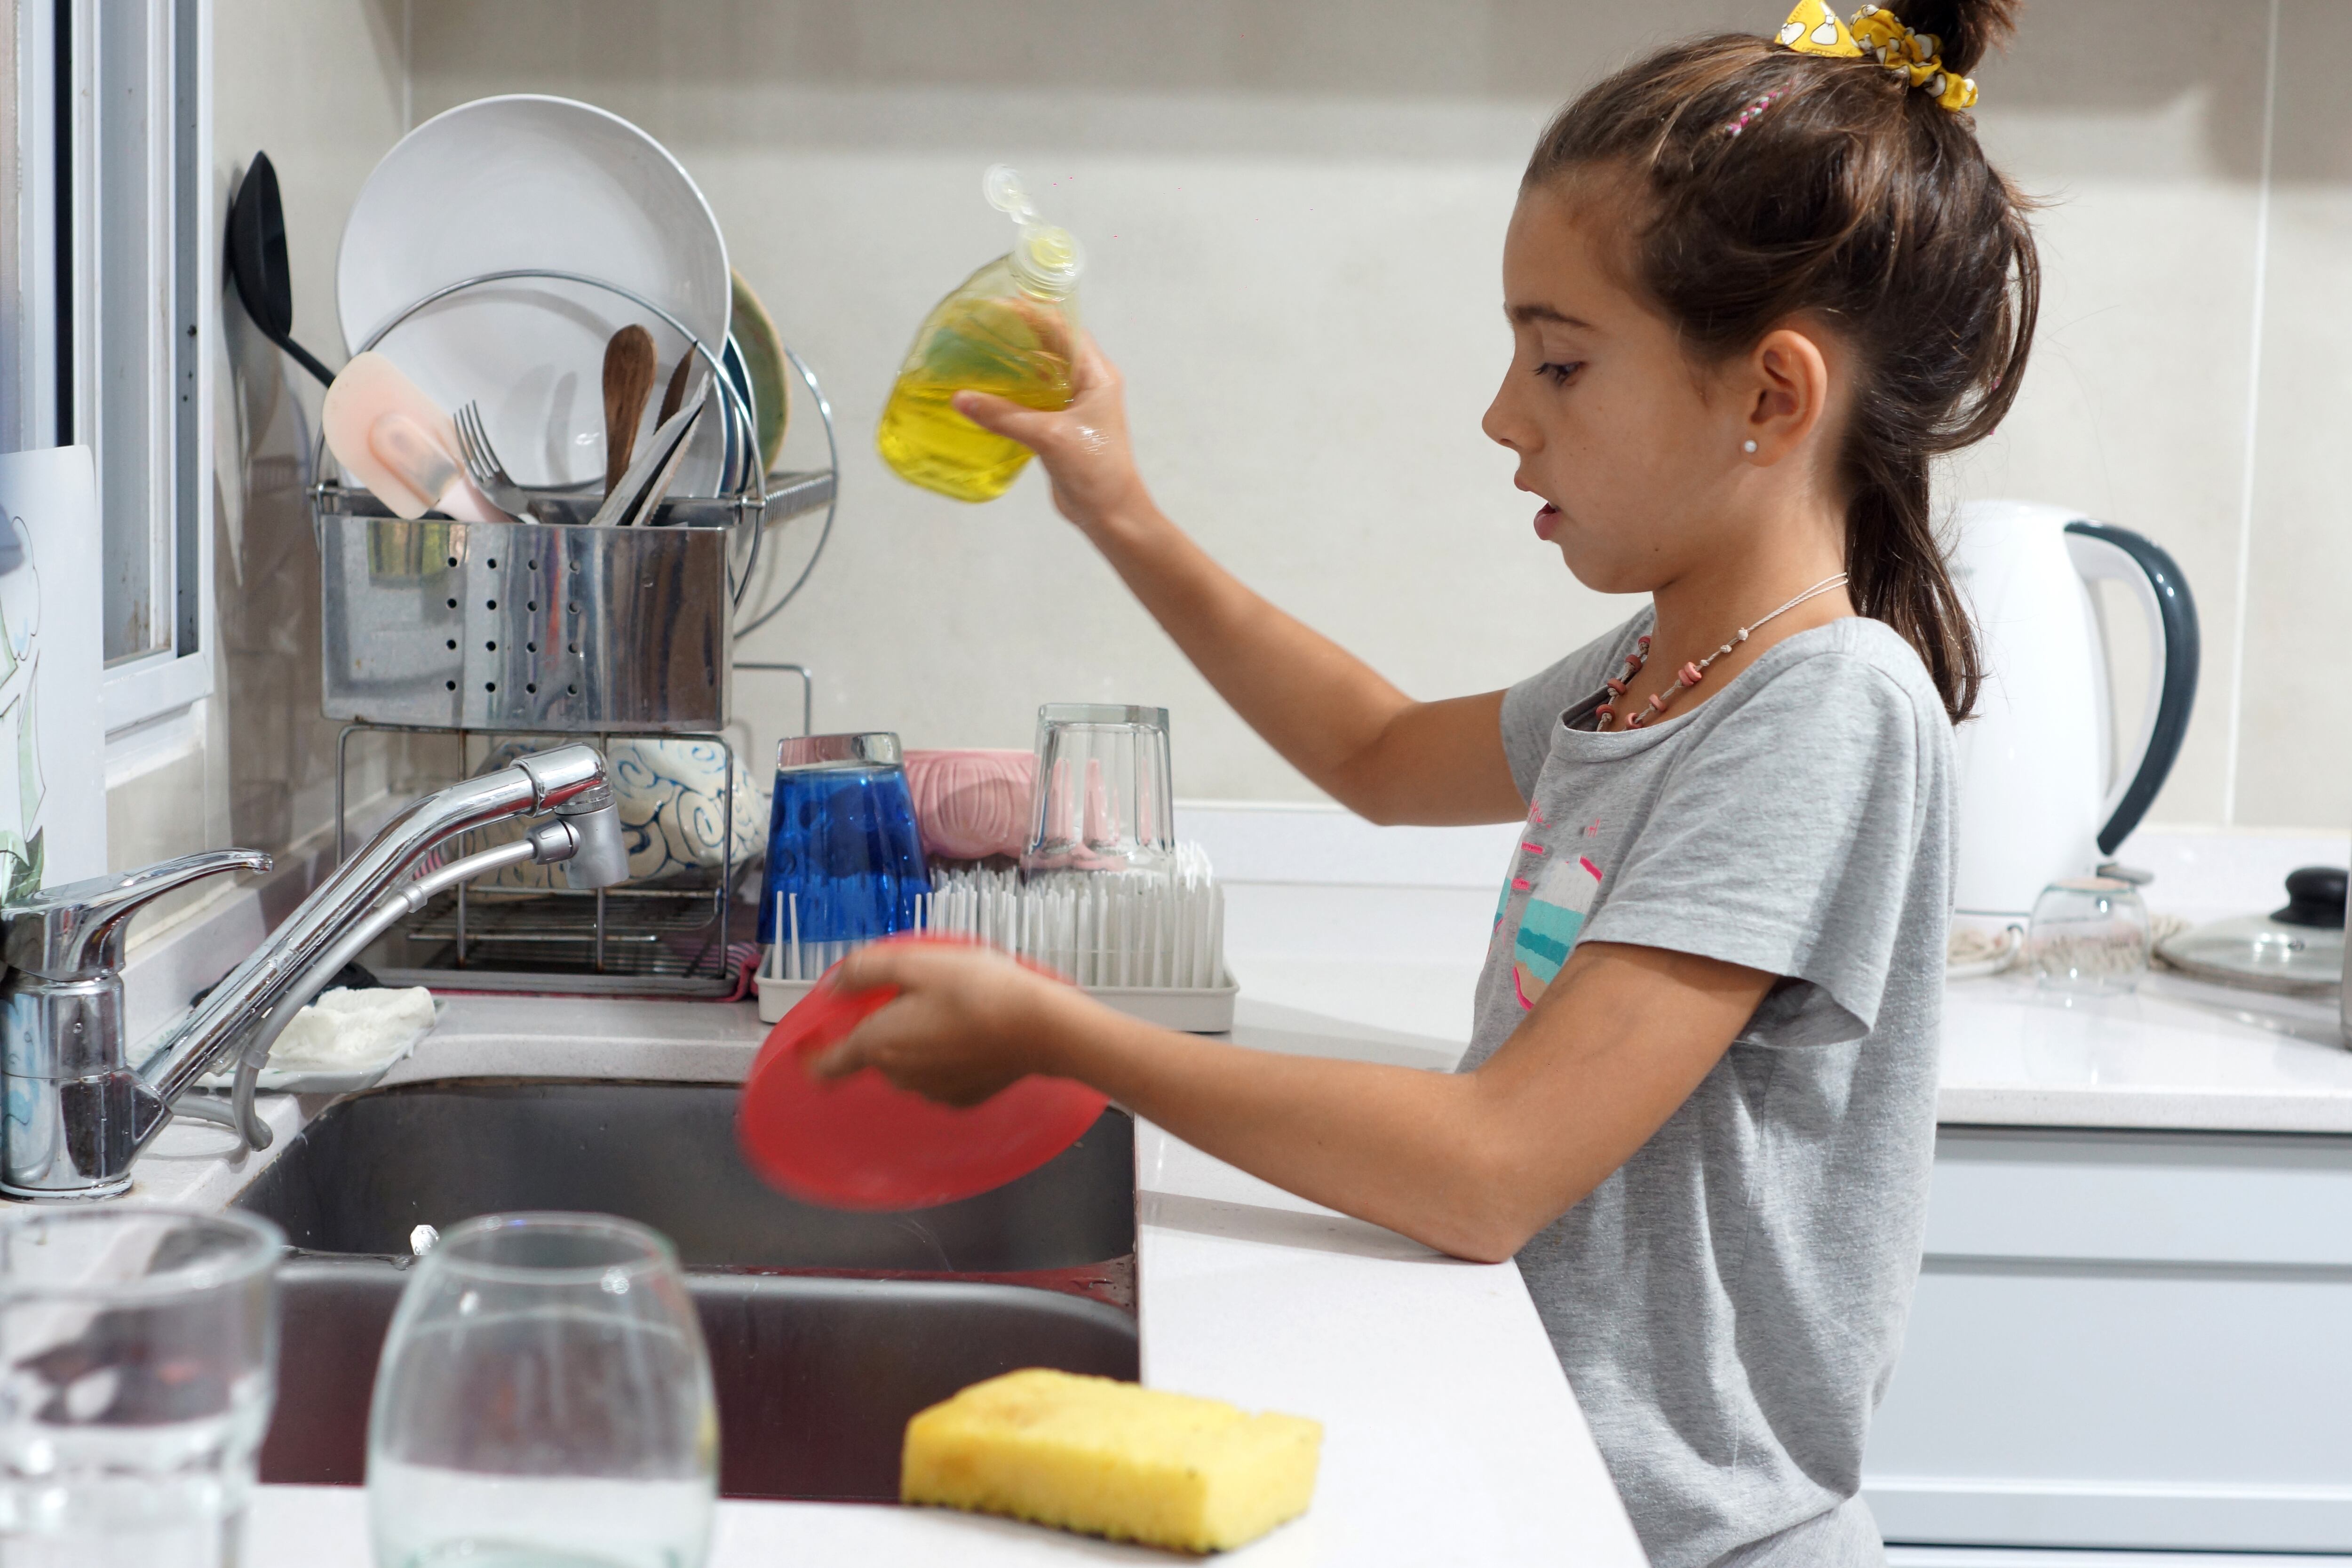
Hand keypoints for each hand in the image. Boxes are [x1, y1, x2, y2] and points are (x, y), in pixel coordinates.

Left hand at [807, 942, 1096, 1106]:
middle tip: (913, 994)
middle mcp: (899, 1076)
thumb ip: (865, 971)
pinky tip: (970, 1033)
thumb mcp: (916, 962)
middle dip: (882, 1027)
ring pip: (907, 1065)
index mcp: (879, 1044)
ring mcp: (932, 1093)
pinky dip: (945, 1058)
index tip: (814, 1036)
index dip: (811, 1053)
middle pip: (872, 1054)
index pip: (825, 1066)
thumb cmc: (978, 989)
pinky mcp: (963, 1099)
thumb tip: (834, 985)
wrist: (1042, 1028)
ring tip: (949, 1010)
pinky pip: (939, 1077)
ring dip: (915, 1041)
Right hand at [953, 334, 1151, 536]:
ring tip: (979, 353)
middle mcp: (1089, 384)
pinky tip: (986, 392)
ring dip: (1015, 364)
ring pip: (1041, 374)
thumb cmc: (1095, 471)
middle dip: (1019, 335)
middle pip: (1051, 347)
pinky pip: (1034, 400)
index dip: (1034, 314)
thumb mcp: (1048, 437)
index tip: (1001, 305)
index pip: (1064, 330)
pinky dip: (1013, 393)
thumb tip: (961, 398)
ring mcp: (1075, 406)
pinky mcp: (1061, 427)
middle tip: (982, 327)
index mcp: (1097, 375)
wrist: (1110, 515)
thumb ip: (1004, 415)